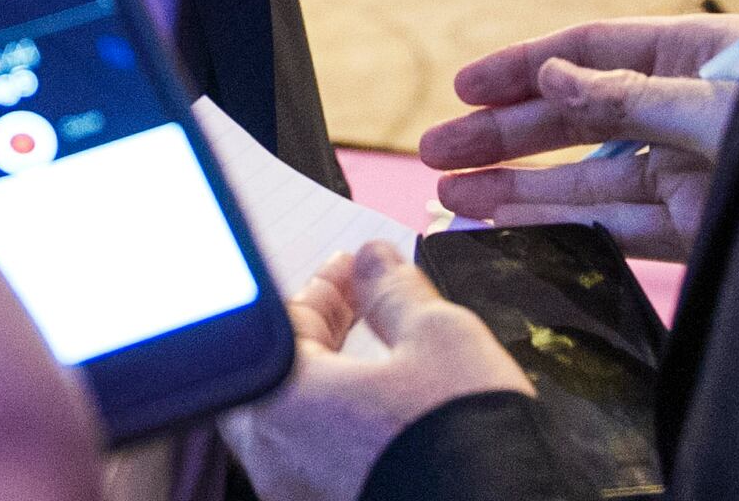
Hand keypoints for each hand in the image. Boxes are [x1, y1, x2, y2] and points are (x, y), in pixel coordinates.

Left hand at [220, 245, 527, 500]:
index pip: (285, 320)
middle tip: (368, 307)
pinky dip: (351, 433)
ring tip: (390, 363)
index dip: (327, 286)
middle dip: (329, 333)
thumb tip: (374, 261)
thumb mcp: (440, 338)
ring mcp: (300, 494)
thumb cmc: (461, 446)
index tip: (353, 270)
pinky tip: (393, 420)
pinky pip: (328, 464)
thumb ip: (395, 291)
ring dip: (340, 384)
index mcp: (279, 399)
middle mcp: (276, 456)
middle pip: (289, 375)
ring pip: (308, 424)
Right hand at [415, 14, 738, 259]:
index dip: (522, 67)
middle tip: (435, 152)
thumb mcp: (717, 106)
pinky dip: (561, 229)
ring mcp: (688, 169)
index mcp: (697, 56)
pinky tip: (512, 229)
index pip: (590, 52)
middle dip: (504, 134)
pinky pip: (615, 226)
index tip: (463, 87)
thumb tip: (552, 74)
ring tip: (451, 197)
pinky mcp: (697, 225)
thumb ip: (629, 95)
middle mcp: (684, 109)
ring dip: (517, 188)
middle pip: (574, 115)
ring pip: (584, 178)